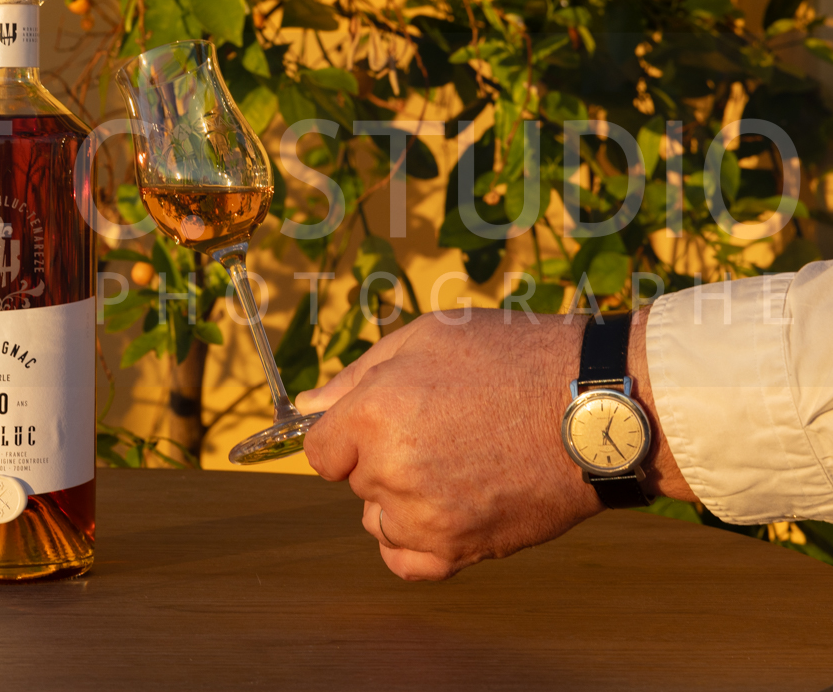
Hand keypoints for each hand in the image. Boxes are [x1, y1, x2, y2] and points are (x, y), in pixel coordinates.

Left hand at [297, 307, 690, 581]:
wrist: (594, 407)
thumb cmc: (511, 359)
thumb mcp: (425, 339)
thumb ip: (356, 376)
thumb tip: (308, 406)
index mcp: (374, 415)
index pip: (320, 451)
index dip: (346, 435)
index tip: (380, 422)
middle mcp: (391, 470)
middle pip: (356, 481)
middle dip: (381, 458)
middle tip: (439, 430)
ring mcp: (426, 516)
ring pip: (380, 520)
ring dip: (402, 500)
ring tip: (456, 463)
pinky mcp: (462, 549)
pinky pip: (407, 562)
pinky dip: (416, 542)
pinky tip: (444, 510)